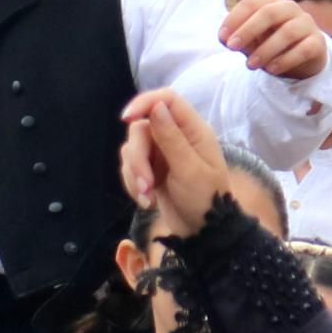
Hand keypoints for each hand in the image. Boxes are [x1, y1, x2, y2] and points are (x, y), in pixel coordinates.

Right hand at [117, 88, 237, 239]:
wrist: (203, 232)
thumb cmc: (205, 200)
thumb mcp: (190, 169)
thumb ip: (171, 137)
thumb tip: (156, 106)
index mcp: (193, 130)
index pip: (166, 100)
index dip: (144, 102)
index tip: (126, 118)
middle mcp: (176, 136)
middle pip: (141, 129)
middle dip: (138, 159)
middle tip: (146, 185)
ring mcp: (162, 153)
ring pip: (132, 150)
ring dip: (135, 175)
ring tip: (148, 198)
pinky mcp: (151, 170)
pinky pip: (130, 167)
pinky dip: (133, 184)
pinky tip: (147, 201)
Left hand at [216, 0, 331, 84]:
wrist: (301, 57)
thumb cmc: (270, 42)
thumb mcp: (252, 40)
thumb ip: (239, 37)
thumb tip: (224, 39)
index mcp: (270, 1)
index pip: (250, 3)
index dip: (234, 19)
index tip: (222, 38)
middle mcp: (290, 8)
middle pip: (269, 13)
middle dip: (248, 30)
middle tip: (232, 47)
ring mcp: (306, 23)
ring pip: (287, 32)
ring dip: (266, 50)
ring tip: (250, 65)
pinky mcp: (318, 42)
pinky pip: (304, 49)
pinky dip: (286, 60)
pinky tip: (271, 70)